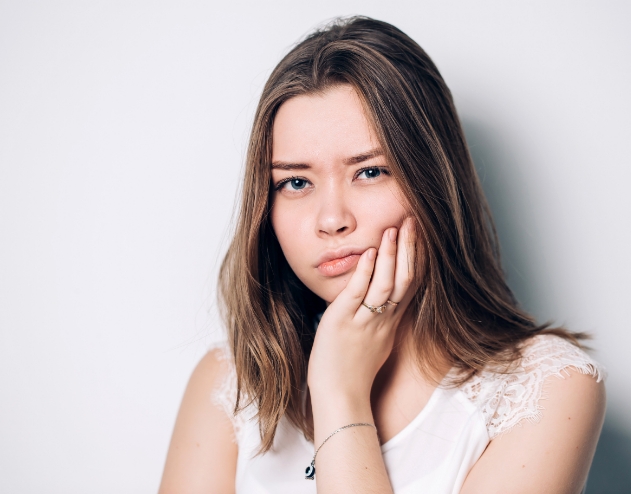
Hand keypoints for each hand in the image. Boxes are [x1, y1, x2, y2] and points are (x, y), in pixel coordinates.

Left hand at [307, 217, 415, 404]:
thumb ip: (380, 320)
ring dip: (392, 255)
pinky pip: (358, 294)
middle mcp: (384, 320)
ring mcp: (364, 321)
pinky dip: (366, 272)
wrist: (340, 397)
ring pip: (386, 284)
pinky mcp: (342, 322)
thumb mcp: (376, 343)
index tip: (421, 236)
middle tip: (413, 221)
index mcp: (391, 323)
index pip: (411, 285)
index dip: (417, 259)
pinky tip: (370, 253)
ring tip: (394, 229)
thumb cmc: (352, 372)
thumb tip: (380, 303)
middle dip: (410, 249)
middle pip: (405, 280)